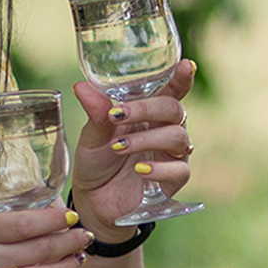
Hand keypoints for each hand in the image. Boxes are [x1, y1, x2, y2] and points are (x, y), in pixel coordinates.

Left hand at [70, 62, 196, 235]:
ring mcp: (171, 155)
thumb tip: (81, 87)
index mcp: (149, 113)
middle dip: (148, 109)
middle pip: (174, 110)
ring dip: (147, 139)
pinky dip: (160, 168)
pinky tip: (140, 169)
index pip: (172, 90)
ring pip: (177, 137)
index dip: (182, 78)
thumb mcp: (92, 136)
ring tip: (118, 147)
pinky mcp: (172, 181)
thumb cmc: (97, 162)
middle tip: (119, 114)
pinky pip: (180, 170)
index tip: (185, 66)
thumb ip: (96, 113)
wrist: (93, 202)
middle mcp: (165, 130)